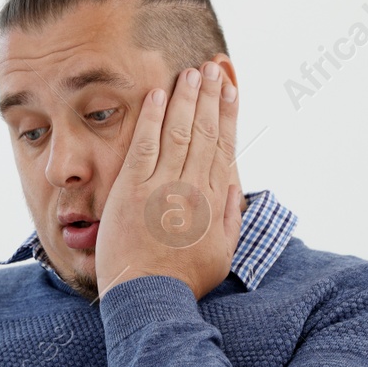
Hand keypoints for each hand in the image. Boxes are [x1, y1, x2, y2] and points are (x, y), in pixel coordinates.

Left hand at [94, 61, 243, 300]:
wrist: (149, 299)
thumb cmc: (183, 281)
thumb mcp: (222, 254)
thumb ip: (230, 218)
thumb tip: (234, 188)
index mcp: (215, 202)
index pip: (224, 146)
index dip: (228, 113)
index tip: (230, 89)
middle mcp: (193, 189)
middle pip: (204, 132)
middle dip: (210, 96)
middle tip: (213, 67)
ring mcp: (163, 188)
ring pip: (178, 132)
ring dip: (185, 98)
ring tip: (191, 72)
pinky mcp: (133, 191)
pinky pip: (144, 146)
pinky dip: (151, 118)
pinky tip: (157, 94)